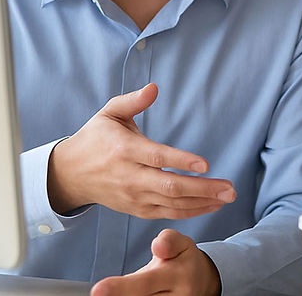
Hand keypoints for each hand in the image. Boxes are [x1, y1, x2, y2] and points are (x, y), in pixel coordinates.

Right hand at [47, 83, 235, 218]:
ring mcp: (133, 196)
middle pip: (169, 186)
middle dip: (202, 189)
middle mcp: (129, 176)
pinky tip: (210, 206)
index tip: (205, 164)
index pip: (157, 157)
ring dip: (202, 202)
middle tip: (230, 189)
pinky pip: (167, 213)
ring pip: (171, 203)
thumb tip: (154, 88)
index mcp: (124, 150)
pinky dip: (190, 212)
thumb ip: (133, 100)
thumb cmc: (96, 138)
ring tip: (227, 197)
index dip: (181, 162)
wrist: (71, 174)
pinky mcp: (136, 209)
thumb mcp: (109, 113)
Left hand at [91, 229, 221, 295]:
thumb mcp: (182, 243)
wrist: (202, 284)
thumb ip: (169, 240)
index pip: (145, 283)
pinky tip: (118, 294)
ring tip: (109, 289)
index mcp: (177, 276)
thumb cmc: (183, 261)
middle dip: (117, 294)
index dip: (120, 288)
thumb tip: (158, 246)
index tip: (97, 290)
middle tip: (97, 292)